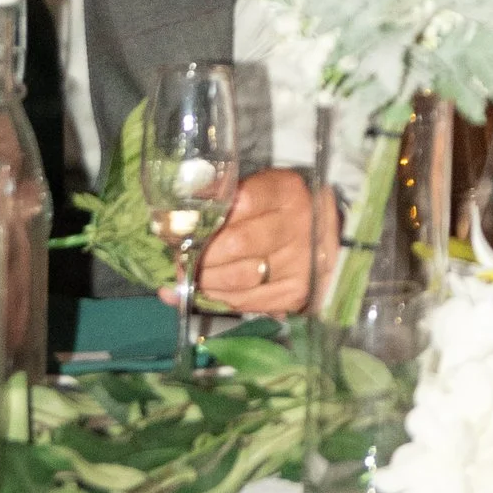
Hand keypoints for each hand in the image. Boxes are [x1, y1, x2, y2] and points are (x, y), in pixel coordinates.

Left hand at [186, 168, 313, 316]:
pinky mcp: (294, 294)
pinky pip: (245, 302)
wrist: (320, 236)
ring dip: (205, 280)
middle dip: (201, 254)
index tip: (183, 228)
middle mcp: (299, 226)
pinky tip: (209, 289)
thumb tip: (172, 224)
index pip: (242, 202)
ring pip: (238, 279)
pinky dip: (219, 298)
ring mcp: (300, 263)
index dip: (207, 218)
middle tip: (181, 257)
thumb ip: (221, 201)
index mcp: (287, 191)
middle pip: (237, 244)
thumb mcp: (257, 190)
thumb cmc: (277, 209)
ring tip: (191, 274)